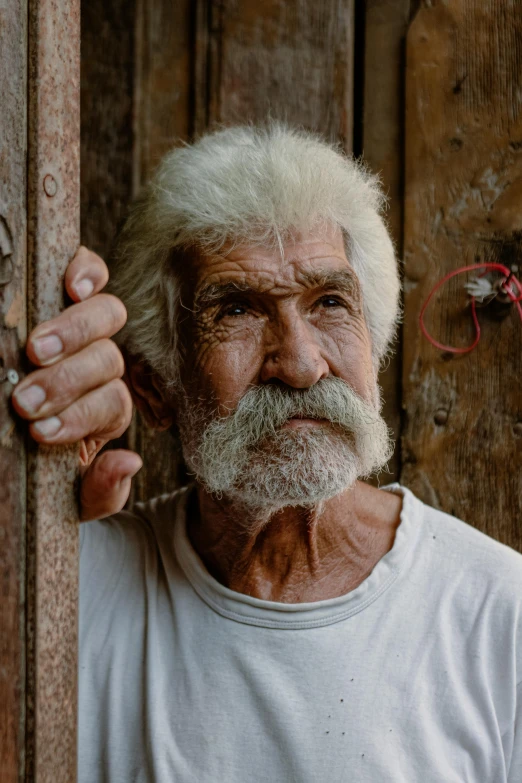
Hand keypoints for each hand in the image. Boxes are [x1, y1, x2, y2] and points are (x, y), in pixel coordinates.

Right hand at [12, 246, 141, 520]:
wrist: (9, 456)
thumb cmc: (33, 461)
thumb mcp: (65, 492)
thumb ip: (99, 491)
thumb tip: (130, 462)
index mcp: (104, 409)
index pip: (112, 405)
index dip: (81, 417)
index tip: (40, 433)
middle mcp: (102, 366)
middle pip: (108, 360)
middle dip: (68, 382)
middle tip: (25, 399)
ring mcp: (86, 327)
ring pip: (106, 316)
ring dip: (72, 333)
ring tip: (34, 350)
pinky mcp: (63, 292)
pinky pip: (90, 271)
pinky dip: (86, 272)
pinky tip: (71, 287)